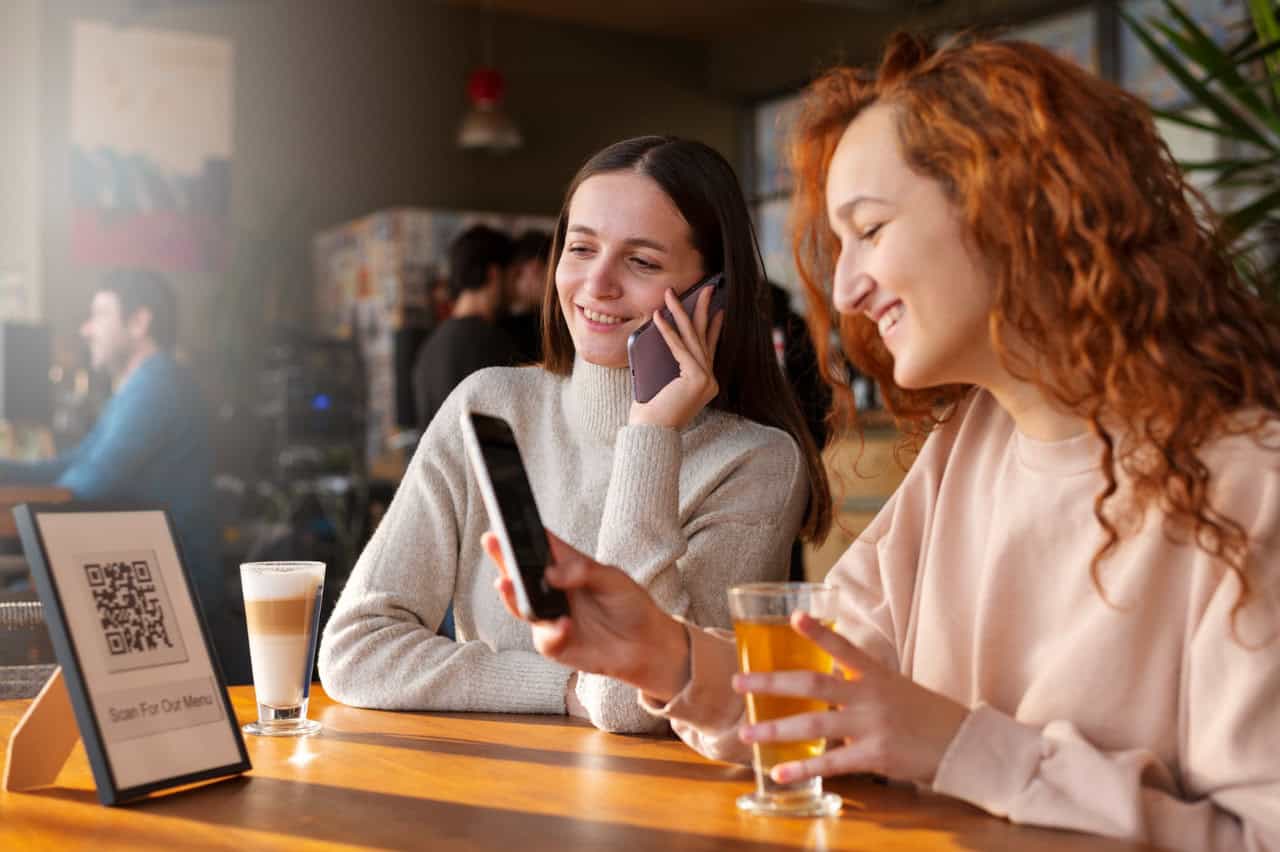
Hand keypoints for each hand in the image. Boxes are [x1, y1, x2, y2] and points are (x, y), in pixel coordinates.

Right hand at [483, 530, 690, 701]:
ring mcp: (551, 617)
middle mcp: (554, 590)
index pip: (541, 545)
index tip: (505, 521)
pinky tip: (564, 626)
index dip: (522, 533)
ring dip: (511, 595)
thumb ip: (584, 572)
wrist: (647, 646)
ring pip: (521, 605)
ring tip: (505, 584)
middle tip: (491, 541)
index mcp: (568, 567)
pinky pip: (544, 638)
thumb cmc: (631, 605)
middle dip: (503, 557)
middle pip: (521, 573)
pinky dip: (552, 632)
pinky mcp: (556, 644)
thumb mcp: (614, 579)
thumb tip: (551, 573)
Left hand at [629, 285, 725, 429]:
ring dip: (681, 312)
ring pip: (693, 338)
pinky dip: (667, 330)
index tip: (716, 309)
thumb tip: (663, 337)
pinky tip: (659, 315)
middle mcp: (710, 381)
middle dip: (702, 309)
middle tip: (705, 288)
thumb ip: (669, 364)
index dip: (713, 326)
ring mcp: (706, 380)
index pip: (709, 348)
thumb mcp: (663, 383)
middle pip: (705, 337)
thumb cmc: (651, 413)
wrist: (650, 435)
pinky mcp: (696, 379)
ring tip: (671, 293)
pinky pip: (679, 348)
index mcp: (705, 384)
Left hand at [733, 612, 969, 785]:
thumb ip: (861, 681)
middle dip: (772, 683)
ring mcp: (871, 726)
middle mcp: (870, 696)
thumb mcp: (895, 687)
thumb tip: (828, 676)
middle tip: (740, 682)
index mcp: (876, 674)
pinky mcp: (875, 756)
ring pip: (814, 724)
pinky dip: (803, 767)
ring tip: (747, 733)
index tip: (793, 616)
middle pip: (813, 684)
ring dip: (776, 728)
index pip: (844, 647)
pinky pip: (831, 762)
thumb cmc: (925, 714)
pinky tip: (779, 772)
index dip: (818, 632)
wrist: (963, 744)